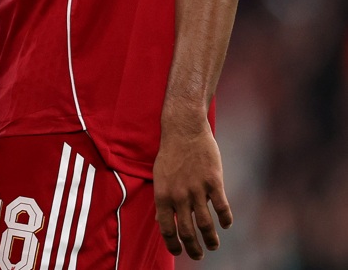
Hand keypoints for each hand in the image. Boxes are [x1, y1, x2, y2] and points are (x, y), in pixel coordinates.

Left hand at [153, 118, 232, 258]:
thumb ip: (163, 199)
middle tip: (198, 255)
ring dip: (210, 239)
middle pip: (187, 231)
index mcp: (162, 195)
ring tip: (213, 245)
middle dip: (193, 248)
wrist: (184, 129)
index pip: (166, 228)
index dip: (173, 244)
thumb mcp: (159, 176)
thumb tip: (160, 220)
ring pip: (205, 224)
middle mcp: (179, 195)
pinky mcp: (214, 182)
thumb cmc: (170, 154)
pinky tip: (226, 225)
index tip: (178, 252)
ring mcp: (197, 189)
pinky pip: (222, 208)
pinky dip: (225, 220)